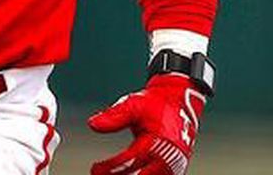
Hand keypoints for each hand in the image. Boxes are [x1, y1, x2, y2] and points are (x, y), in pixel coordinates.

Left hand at [89, 74, 207, 174]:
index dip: (112, 167)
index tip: (95, 170)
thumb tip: (92, 124)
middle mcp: (168, 157)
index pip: (132, 159)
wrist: (180, 103)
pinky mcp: (173, 170)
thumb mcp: (134, 104)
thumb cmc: (154, 103)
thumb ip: (114, 116)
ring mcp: (173, 166)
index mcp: (158, 141)